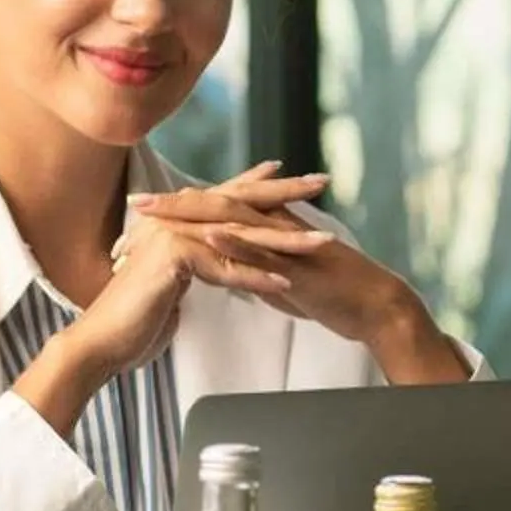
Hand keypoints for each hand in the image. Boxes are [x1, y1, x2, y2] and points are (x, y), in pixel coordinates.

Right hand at [18, 165, 306, 434]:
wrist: (103, 342)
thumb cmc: (139, 317)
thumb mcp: (176, 282)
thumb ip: (196, 264)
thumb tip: (214, 260)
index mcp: (178, 223)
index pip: (227, 197)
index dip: (261, 185)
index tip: (296, 177)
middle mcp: (175, 221)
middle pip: (239, 202)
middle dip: (284, 192)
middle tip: (323, 181)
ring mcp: (172, 237)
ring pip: (239, 235)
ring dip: (285, 240)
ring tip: (324, 242)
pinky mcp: (172, 261)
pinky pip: (224, 268)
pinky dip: (256, 276)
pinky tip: (286, 282)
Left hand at [124, 168, 467, 382]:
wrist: (377, 306)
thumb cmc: (335, 295)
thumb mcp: (284, 279)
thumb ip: (256, 268)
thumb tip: (229, 269)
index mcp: (272, 229)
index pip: (219, 212)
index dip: (180, 212)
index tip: (142, 215)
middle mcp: (277, 226)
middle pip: (218, 206)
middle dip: (173, 205)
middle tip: (133, 204)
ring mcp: (288, 243)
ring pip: (234, 221)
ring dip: (191, 215)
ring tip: (154, 214)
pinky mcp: (299, 264)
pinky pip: (265, 250)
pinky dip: (235, 241)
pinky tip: (207, 236)